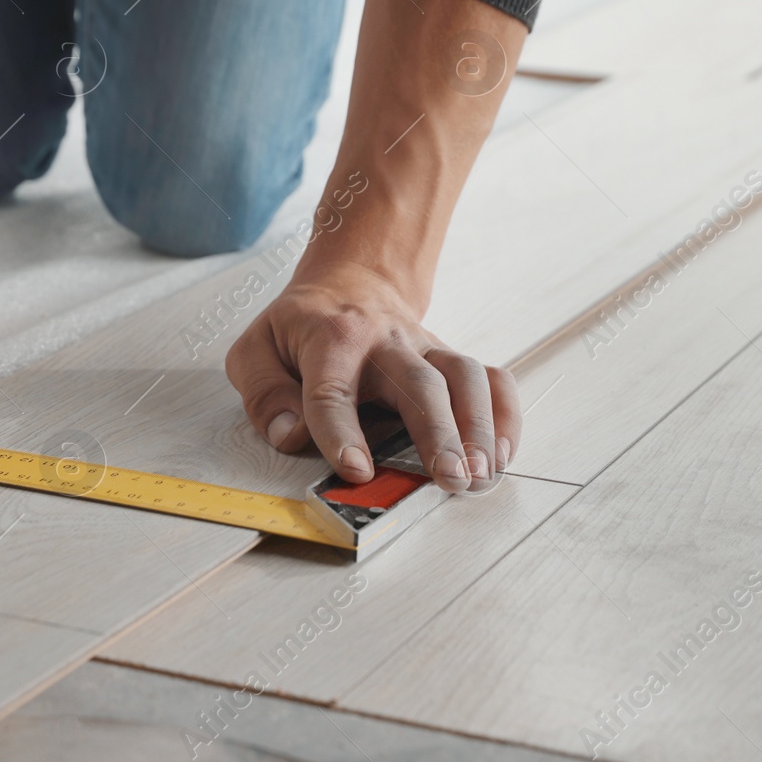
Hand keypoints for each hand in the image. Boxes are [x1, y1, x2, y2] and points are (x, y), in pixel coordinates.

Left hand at [226, 259, 520, 492]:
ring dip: (477, 428)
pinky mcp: (451, 359)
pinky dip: (504, 415)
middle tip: (449, 478)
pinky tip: (503, 455)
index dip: (342, 432)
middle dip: (436, 432)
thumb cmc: (301, 329)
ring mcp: (426, 347)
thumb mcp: (257, 350)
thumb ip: (265, 393)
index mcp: (329, 338)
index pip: (332, 389)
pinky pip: (491, 379)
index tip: (356, 471)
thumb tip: (290, 434)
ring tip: (480, 475)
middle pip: (417, 382)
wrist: (350, 282)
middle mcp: (385, 340)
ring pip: (463, 377)